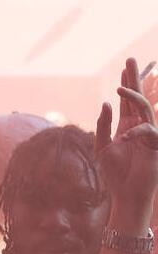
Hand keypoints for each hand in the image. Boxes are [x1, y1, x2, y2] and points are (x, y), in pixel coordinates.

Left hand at [95, 58, 157, 206]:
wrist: (125, 194)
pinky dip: (136, 132)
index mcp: (126, 126)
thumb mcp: (102, 147)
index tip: (123, 67)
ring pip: (146, 110)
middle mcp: (139, 128)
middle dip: (134, 79)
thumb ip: (103, 126)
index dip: (126, 84)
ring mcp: (149, 136)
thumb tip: (106, 104)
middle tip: (130, 59)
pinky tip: (124, 138)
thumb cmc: (114, 173)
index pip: (126, 102)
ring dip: (133, 98)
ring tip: (120, 89)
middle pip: (138, 99)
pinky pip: (150, 132)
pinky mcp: (156, 146)